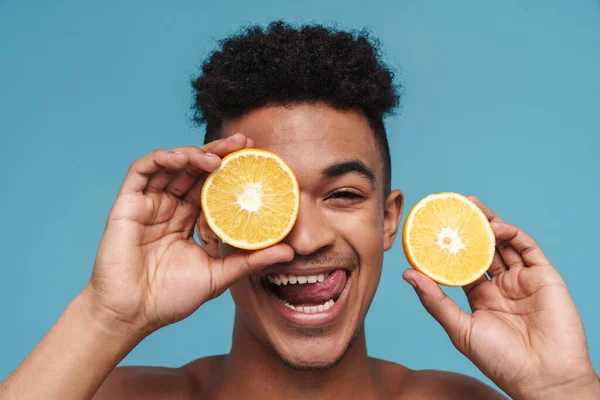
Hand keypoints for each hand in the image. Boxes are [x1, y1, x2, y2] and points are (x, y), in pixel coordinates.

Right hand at [87, 133, 292, 335]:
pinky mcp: (128, 204)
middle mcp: (170, 207)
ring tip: (217, 157)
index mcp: (189, 220)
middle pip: (195, 170)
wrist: (132, 314)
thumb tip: (289, 253)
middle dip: (219, 152)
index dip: (231, 170)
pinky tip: (183, 160)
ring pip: (171, 165)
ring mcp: (149, 204)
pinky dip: (162, 159)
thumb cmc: (171, 298)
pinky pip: (142, 171)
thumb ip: (250, 261)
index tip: (255, 157)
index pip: (212, 186)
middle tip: (243, 143)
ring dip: (194, 154)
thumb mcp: (219, 276)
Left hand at [402, 197, 599, 398]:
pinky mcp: (544, 278)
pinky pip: (527, 249)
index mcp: (480, 296)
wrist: (543, 379)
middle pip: (483, 247)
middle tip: (455, 206)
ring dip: (489, 223)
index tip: (435, 227)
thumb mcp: (460, 329)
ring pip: (504, 243)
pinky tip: (495, 227)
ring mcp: (523, 280)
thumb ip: (435, 301)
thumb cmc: (501, 361)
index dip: (451, 245)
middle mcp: (501, 285)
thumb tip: (407, 274)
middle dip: (471, 226)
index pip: (462, 263)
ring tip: (472, 207)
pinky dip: (512, 234)